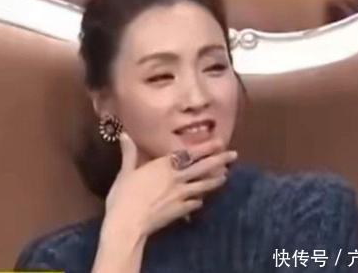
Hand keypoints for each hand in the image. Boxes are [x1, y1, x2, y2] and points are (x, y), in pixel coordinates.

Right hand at [103, 133, 236, 237]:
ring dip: (215, 180)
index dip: (206, 148)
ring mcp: (181, 196)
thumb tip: (124, 134)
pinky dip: (199, 200)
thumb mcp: (125, 171)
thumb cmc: (124, 195)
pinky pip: (194, 204)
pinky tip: (202, 200)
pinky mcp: (180, 211)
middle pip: (202, 168)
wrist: (128, 223)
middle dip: (219, 160)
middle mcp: (177, 178)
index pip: (189, 154)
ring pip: (203, 186)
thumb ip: (129, 153)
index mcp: (164, 166)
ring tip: (225, 176)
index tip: (220, 142)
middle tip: (234, 155)